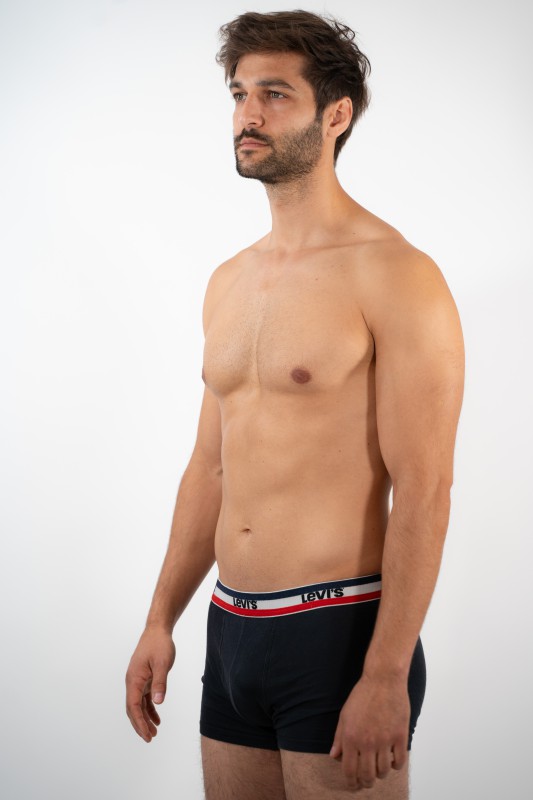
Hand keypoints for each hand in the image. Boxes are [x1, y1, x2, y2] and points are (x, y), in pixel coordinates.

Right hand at [125, 627, 175, 741]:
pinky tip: (157, 718)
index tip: (146, 734)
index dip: (139, 721)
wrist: (157, 630)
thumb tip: (158, 702)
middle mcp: (133, 681)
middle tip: (150, 738)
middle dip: (140, 724)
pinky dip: (149, 709)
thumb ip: (160, 682)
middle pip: (133, 708)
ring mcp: (138, 680)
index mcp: (134, 679)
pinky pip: (144, 698)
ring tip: (154, 732)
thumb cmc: (159, 644)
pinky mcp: (144, 679)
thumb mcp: (162, 663)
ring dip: (145, 718)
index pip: (133, 706)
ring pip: (138, 705)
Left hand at [329, 673, 409, 790]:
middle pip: (367, 775)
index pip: (349, 770)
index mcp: (351, 738)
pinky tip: (391, 761)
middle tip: (366, 781)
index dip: (351, 782)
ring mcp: (385, 741)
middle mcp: (368, 742)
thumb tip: (335, 756)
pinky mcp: (400, 736)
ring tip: (378, 769)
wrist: (383, 680)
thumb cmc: (363, 695)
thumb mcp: (345, 715)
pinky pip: (399, 762)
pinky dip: (395, 766)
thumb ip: (339, 737)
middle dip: (366, 782)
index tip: (353, 785)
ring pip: (383, 771)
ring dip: (380, 774)